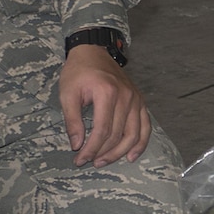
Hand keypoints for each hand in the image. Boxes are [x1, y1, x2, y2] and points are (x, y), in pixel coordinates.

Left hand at [60, 44, 152, 166]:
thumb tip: (77, 145)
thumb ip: (72, 120)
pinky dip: (141, 142)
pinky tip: (132, 155)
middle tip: (89, 162)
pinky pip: (145, 126)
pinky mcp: (140, 101)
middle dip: (102, 152)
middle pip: (118, 134)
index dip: (91, 149)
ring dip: (120, 152)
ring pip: (133, 134)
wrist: (93, 51)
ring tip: (105, 161)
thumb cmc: (79, 71)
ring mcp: (136, 99)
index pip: (102, 130)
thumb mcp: (68, 94)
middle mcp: (126, 97)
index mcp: (107, 93)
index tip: (80, 159)